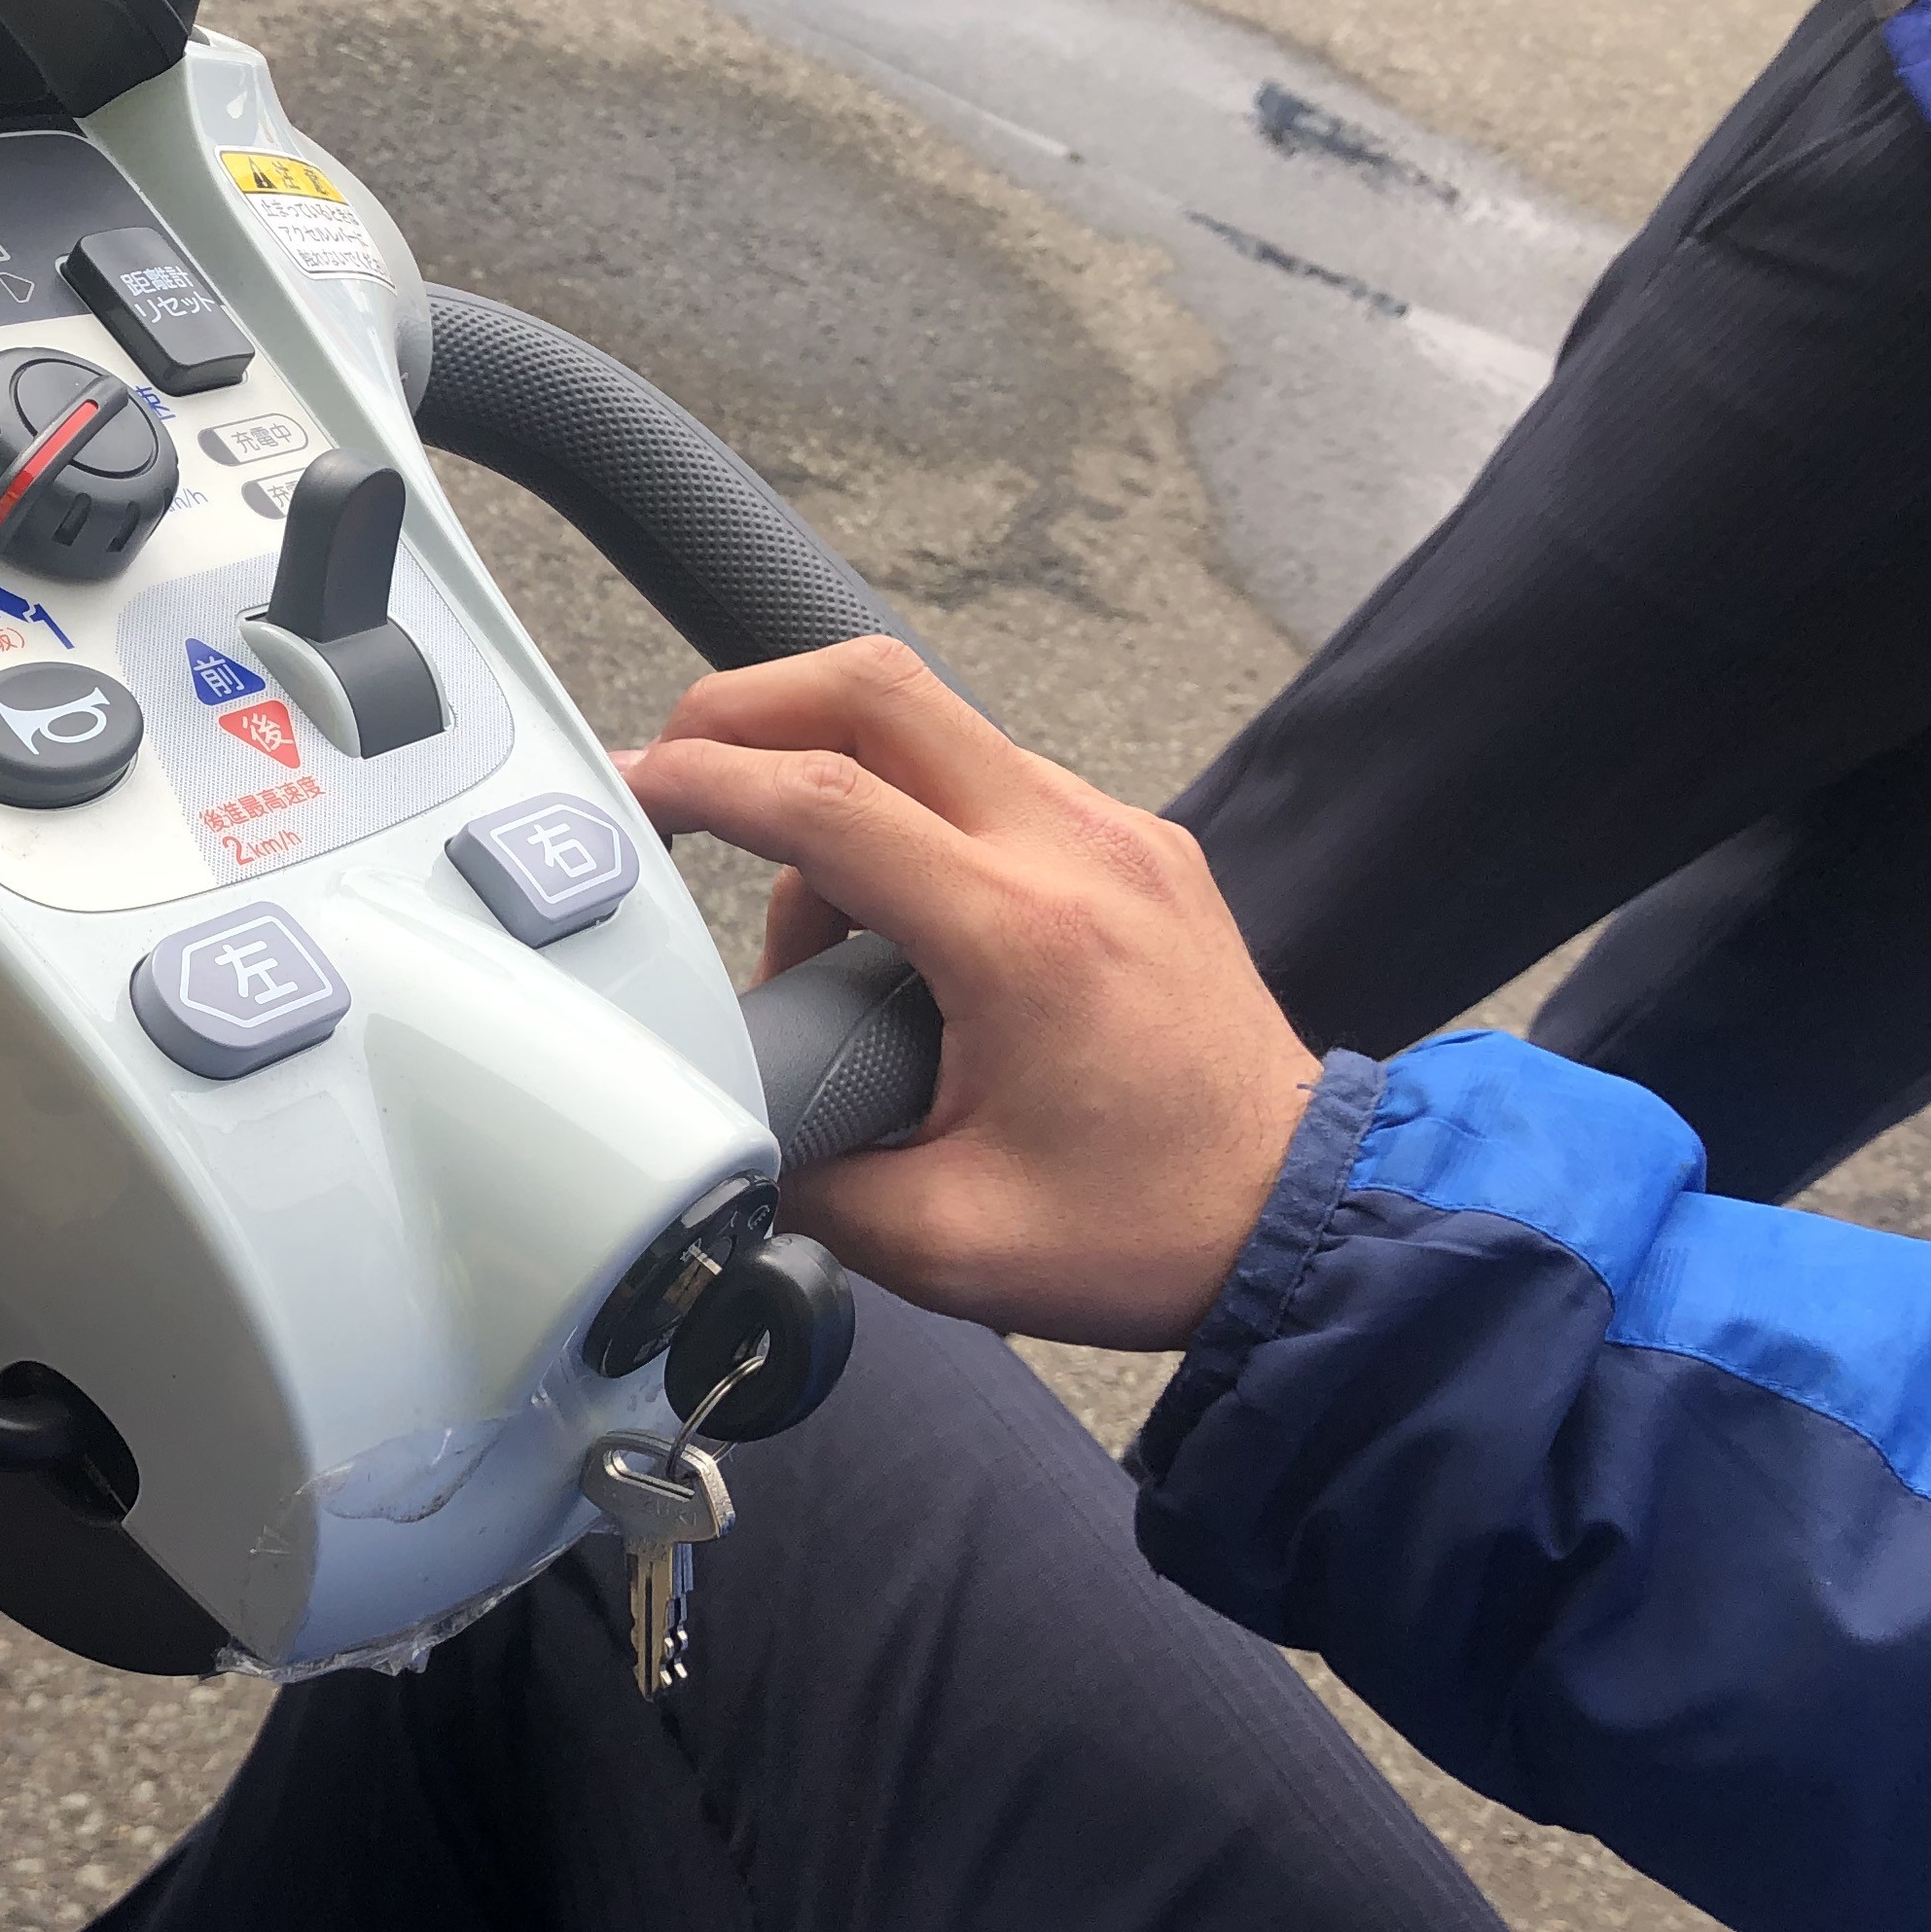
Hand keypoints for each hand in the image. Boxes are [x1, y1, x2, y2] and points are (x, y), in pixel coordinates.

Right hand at [621, 638, 1323, 1349]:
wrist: (1303, 1218)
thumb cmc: (1151, 1229)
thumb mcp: (944, 1244)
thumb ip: (806, 1179)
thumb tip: (728, 1133)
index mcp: (1024, 936)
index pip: (825, 801)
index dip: (701, 781)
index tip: (628, 794)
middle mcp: (1074, 849)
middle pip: (876, 687)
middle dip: (747, 706)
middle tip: (678, 772)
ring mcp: (1112, 831)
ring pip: (927, 725)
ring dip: (827, 784)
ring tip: (807, 940)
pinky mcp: (1129, 844)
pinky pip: (982, 780)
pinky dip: (902, 820)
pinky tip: (887, 933)